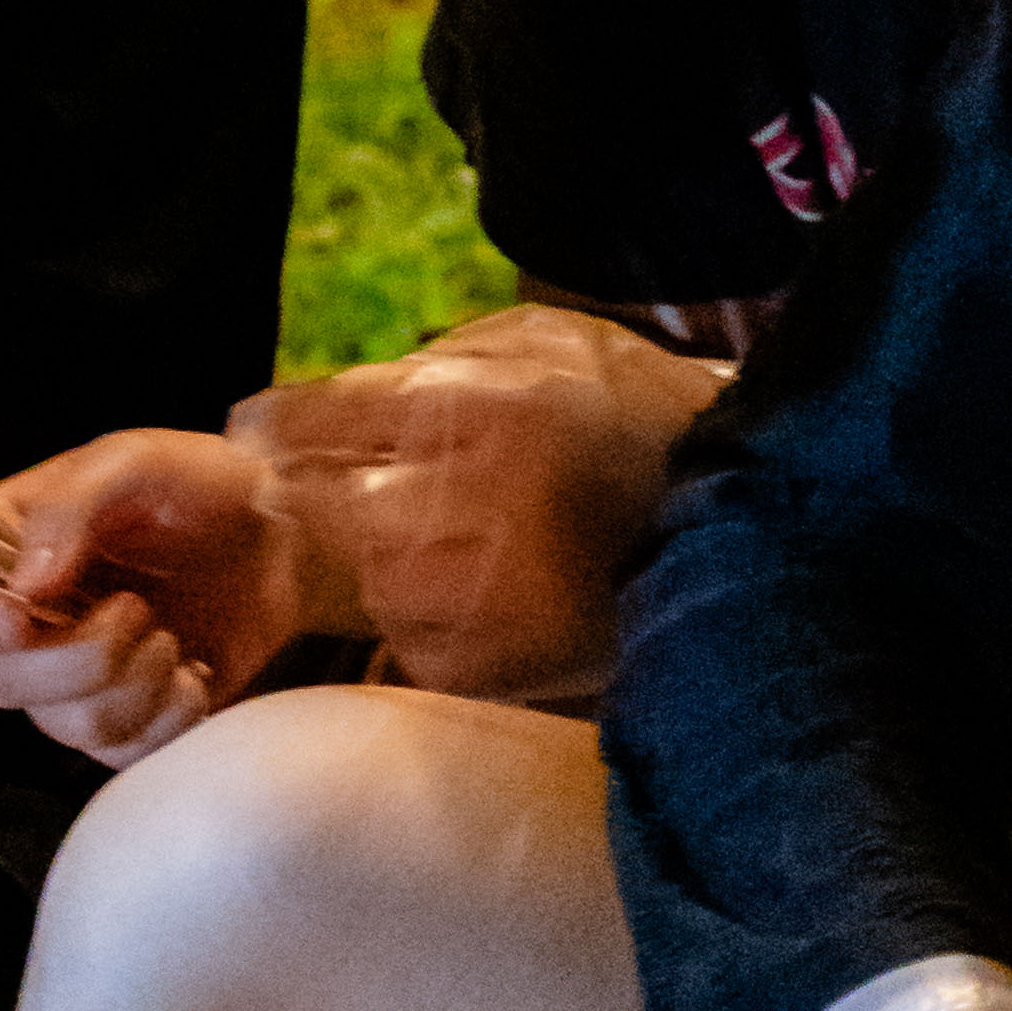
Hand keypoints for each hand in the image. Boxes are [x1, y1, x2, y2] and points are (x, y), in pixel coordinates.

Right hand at [0, 423, 308, 762]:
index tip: (20, 619)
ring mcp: (67, 681)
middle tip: (141, 609)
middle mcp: (16, 622)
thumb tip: (22, 584)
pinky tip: (194, 676)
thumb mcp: (136, 462)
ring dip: (132, 686)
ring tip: (173, 638)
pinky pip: (117, 756)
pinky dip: (165, 721)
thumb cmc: (202, 484)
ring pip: (60, 727)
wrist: (285, 536)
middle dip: (78, 658)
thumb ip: (71, 508)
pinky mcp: (123, 723)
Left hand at [221, 309, 728, 703]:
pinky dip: (432, 623)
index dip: (276, 426)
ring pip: (362, 579)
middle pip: (320, 504)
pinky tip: (490, 599)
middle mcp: (452, 500)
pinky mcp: (482, 666)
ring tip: (465, 546)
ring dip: (386, 563)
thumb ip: (440, 359)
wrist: (749, 526)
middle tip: (376, 492)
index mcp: (463, 408)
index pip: (311, 419)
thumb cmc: (639, 415)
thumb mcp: (545, 343)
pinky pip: (410, 643)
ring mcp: (464, 593)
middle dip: (328, 495)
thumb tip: (334, 393)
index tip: (262, 432)